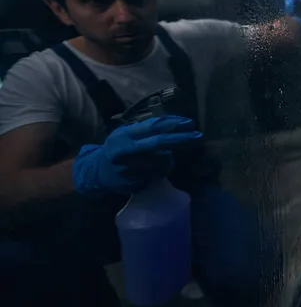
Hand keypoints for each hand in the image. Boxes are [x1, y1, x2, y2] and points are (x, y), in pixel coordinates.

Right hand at [73, 115, 202, 195]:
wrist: (96, 173)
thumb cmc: (117, 148)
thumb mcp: (126, 133)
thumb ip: (146, 128)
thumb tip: (176, 122)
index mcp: (123, 136)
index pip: (153, 127)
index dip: (173, 124)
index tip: (190, 123)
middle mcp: (126, 152)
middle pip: (160, 143)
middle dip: (181, 139)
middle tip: (198, 136)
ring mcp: (130, 170)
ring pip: (163, 161)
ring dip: (170, 157)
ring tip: (165, 155)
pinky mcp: (135, 184)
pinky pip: (159, 175)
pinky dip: (163, 169)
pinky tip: (157, 167)